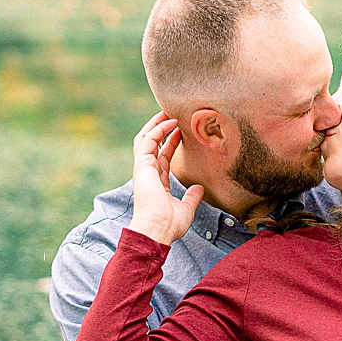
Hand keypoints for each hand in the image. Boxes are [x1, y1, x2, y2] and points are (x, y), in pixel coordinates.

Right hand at [126, 112, 203, 244]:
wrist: (158, 229)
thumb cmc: (170, 224)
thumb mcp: (186, 208)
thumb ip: (192, 197)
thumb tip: (200, 188)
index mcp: (157, 181)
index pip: (163, 156)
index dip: (171, 142)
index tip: (180, 131)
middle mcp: (148, 173)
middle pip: (152, 144)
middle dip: (160, 128)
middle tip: (172, 114)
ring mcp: (143, 168)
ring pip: (147, 138)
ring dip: (157, 124)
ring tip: (168, 111)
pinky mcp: (142, 166)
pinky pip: (148, 142)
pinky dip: (157, 130)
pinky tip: (169, 122)